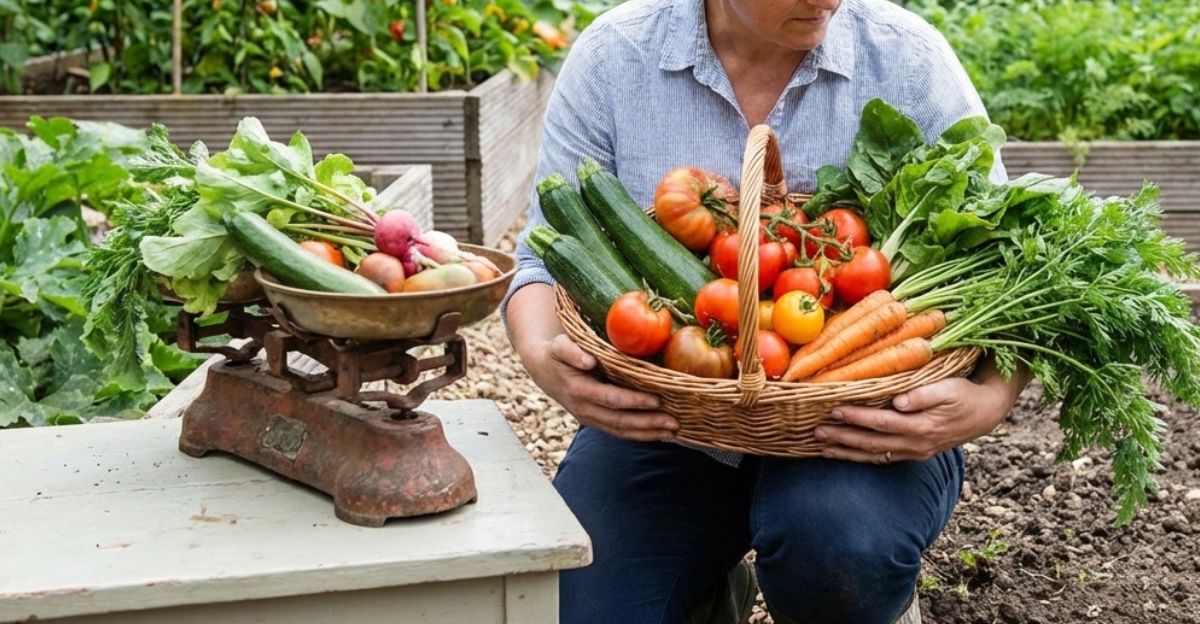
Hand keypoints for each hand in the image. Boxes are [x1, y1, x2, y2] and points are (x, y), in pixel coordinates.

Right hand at [523, 333, 678, 441]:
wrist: (544, 371)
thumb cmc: (557, 353)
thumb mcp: (559, 346)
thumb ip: (571, 351)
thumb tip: (589, 360)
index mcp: (579, 390)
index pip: (610, 399)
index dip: (633, 401)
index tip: (656, 400)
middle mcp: (584, 409)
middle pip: (619, 421)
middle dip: (647, 423)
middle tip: (673, 422)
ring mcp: (591, 419)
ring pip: (621, 431)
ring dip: (647, 434)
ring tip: (672, 432)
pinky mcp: (596, 422)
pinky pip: (619, 432)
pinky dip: (640, 435)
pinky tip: (660, 434)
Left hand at [812, 374, 1016, 463]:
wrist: (985, 413)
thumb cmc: (964, 394)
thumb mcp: (949, 389)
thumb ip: (924, 395)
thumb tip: (900, 402)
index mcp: (921, 427)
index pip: (882, 423)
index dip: (857, 417)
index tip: (835, 409)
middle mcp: (915, 444)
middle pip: (871, 443)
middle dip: (842, 438)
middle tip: (816, 432)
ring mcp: (913, 452)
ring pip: (874, 455)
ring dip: (846, 452)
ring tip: (821, 447)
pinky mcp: (913, 453)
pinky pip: (881, 458)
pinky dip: (860, 457)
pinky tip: (843, 454)